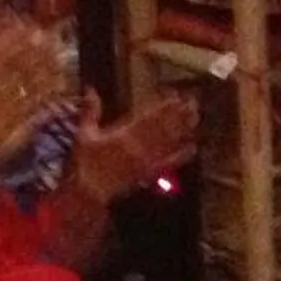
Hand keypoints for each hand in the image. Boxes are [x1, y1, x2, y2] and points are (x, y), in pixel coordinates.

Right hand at [69, 92, 198, 207]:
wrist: (88, 192)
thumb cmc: (85, 162)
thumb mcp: (84, 133)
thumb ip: (90, 110)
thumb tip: (90, 88)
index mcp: (124, 134)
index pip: (149, 116)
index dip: (164, 106)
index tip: (177, 95)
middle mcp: (139, 145)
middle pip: (163, 127)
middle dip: (179, 113)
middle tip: (193, 101)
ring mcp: (146, 160)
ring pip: (169, 142)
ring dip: (183, 129)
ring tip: (196, 116)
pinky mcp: (148, 174)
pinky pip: (168, 164)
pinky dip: (181, 156)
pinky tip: (193, 147)